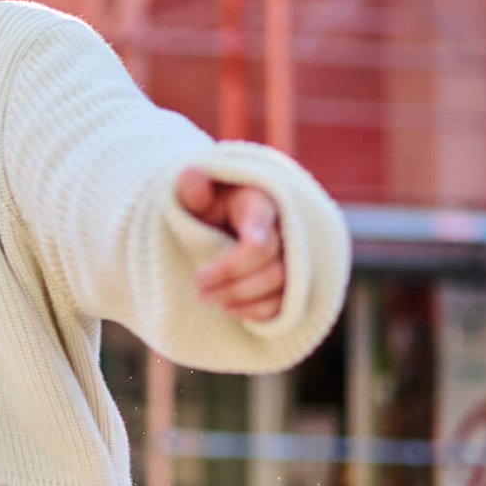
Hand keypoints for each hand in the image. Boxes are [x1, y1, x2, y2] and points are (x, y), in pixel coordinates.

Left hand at [175, 167, 284, 321]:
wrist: (221, 217)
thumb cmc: (207, 203)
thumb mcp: (194, 194)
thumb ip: (191, 189)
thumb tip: (190, 174)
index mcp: (263, 203)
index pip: (260, 241)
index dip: (235, 264)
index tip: (200, 278)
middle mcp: (287, 229)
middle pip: (273, 269)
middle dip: (231, 284)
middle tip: (197, 289)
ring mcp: (295, 256)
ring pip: (281, 289)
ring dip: (240, 300)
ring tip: (207, 299)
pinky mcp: (294, 279)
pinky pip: (285, 304)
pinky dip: (256, 312)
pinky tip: (229, 308)